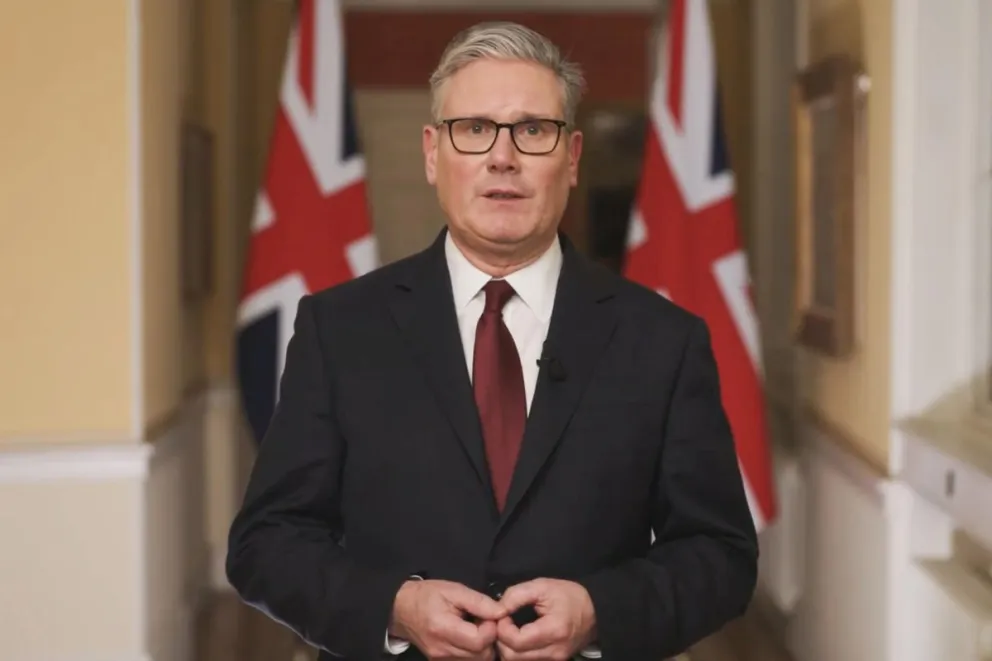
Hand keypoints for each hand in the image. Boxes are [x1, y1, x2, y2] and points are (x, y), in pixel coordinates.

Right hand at [390, 579, 507, 659]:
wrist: (400, 609)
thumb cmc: (426, 595)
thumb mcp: (453, 590)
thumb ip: (478, 602)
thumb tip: (501, 612)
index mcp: (443, 629)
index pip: (480, 641)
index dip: (491, 628)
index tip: (489, 615)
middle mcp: (441, 650)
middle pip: (481, 655)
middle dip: (490, 639)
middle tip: (484, 621)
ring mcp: (440, 659)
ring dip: (483, 646)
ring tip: (475, 627)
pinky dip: (473, 651)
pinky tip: (468, 636)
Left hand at [495, 578, 596, 660]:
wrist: (595, 611)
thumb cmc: (569, 596)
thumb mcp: (543, 586)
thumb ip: (517, 595)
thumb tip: (497, 609)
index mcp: (553, 631)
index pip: (516, 641)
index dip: (502, 628)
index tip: (503, 614)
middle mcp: (554, 652)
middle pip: (513, 657)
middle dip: (501, 640)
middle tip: (503, 623)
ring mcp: (555, 660)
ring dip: (508, 648)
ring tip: (510, 630)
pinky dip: (517, 653)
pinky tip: (518, 639)